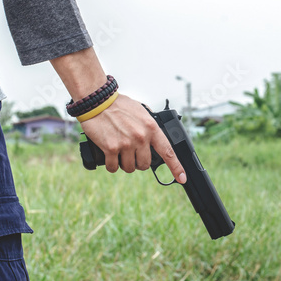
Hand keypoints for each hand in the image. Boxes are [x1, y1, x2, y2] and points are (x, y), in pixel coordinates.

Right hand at [50, 47, 185, 182]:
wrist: (98, 101)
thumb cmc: (118, 105)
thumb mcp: (141, 110)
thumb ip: (149, 124)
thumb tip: (155, 135)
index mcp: (151, 128)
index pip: (168, 151)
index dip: (176, 167)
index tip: (182, 178)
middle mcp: (141, 137)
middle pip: (145, 164)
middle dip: (138, 162)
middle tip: (131, 153)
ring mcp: (126, 144)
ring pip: (129, 168)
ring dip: (124, 164)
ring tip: (119, 151)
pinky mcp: (111, 148)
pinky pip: (113, 167)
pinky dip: (111, 165)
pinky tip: (109, 156)